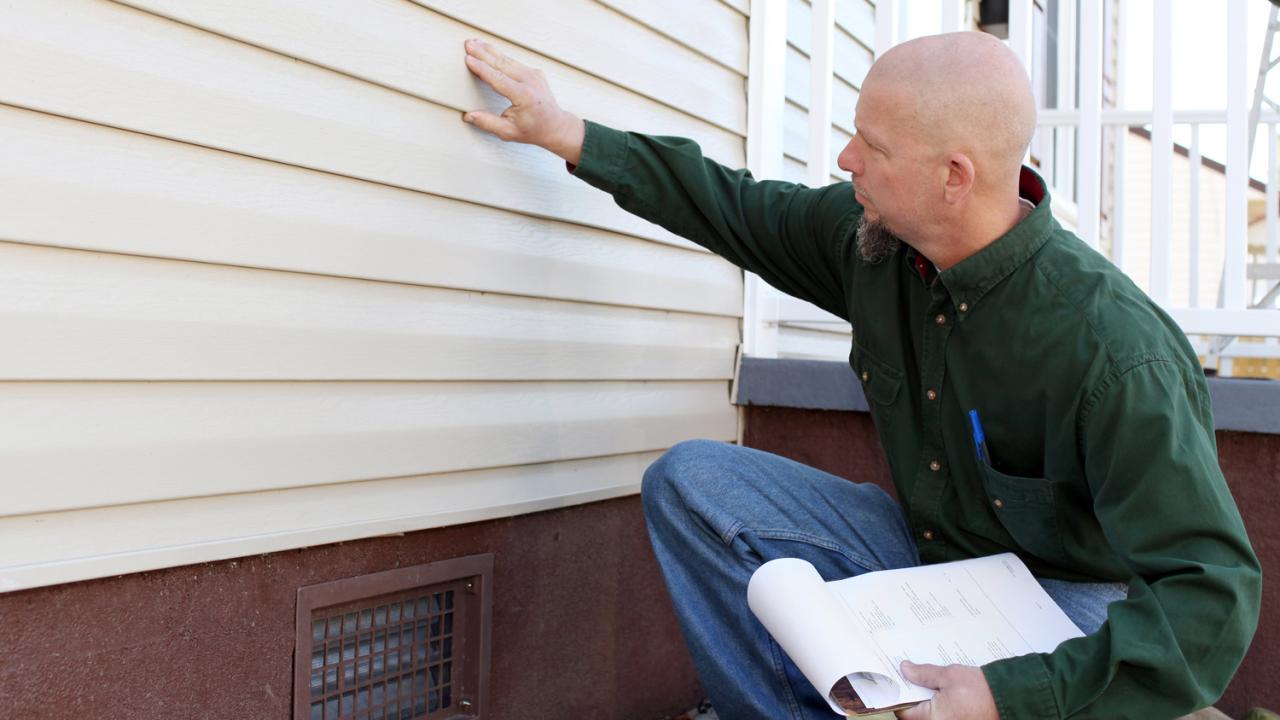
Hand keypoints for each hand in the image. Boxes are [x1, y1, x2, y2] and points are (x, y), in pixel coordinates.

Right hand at [462, 38, 585, 163]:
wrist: (555, 126)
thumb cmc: (533, 130)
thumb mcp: (508, 132)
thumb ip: (487, 123)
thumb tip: (468, 116)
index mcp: (524, 95)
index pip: (498, 78)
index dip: (481, 68)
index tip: (469, 59)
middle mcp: (530, 81)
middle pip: (502, 63)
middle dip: (483, 53)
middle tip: (468, 44)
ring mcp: (534, 75)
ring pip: (508, 59)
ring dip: (490, 50)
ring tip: (475, 43)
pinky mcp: (535, 72)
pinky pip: (514, 62)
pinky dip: (500, 56)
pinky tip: (489, 50)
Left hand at [896, 661, 998, 719]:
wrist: (1010, 699)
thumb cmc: (983, 690)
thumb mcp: (950, 675)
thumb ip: (924, 674)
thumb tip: (905, 670)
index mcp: (934, 719)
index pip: (903, 711)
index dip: (899, 695)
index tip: (897, 681)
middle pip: (915, 714)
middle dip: (913, 696)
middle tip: (912, 677)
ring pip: (928, 715)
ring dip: (926, 700)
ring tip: (930, 683)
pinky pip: (941, 715)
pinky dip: (938, 705)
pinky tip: (942, 691)